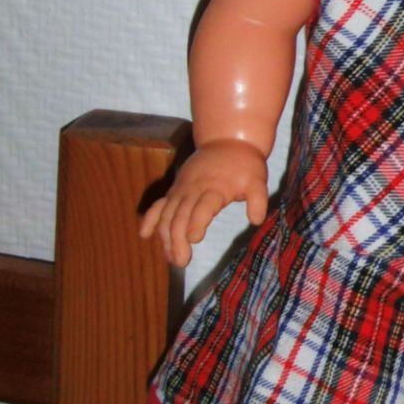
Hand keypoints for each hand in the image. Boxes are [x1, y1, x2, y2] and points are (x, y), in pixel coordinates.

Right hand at [139, 140, 269, 266]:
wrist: (227, 142)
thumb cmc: (244, 165)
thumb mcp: (258, 180)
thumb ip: (258, 200)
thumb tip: (256, 220)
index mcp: (215, 188)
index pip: (203, 207)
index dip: (197, 222)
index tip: (194, 239)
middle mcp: (193, 190)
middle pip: (180, 216)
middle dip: (178, 239)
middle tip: (181, 261)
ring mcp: (181, 190)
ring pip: (167, 215)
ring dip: (165, 237)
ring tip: (171, 258)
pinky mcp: (174, 190)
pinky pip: (159, 205)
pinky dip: (150, 219)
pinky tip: (144, 235)